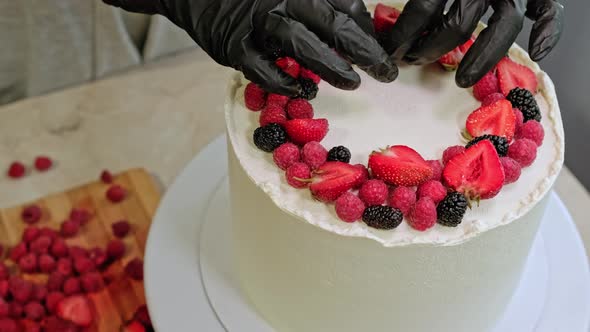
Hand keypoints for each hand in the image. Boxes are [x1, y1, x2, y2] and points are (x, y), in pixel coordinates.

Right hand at [103, 0, 397, 95]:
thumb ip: (323, 2)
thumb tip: (361, 20)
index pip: (343, 4)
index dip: (367, 30)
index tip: (384, 51)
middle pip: (330, 23)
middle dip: (364, 50)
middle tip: (387, 72)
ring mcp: (255, 23)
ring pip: (300, 44)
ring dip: (331, 66)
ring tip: (354, 83)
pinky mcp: (233, 47)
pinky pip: (263, 69)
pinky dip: (286, 82)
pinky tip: (306, 91)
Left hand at [381, 0, 563, 87]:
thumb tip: (380, 14)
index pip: (424, 7)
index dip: (405, 33)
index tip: (391, 49)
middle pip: (459, 23)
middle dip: (432, 48)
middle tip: (414, 61)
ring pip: (504, 25)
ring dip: (483, 56)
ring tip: (463, 80)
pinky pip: (549, 9)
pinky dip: (549, 31)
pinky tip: (537, 53)